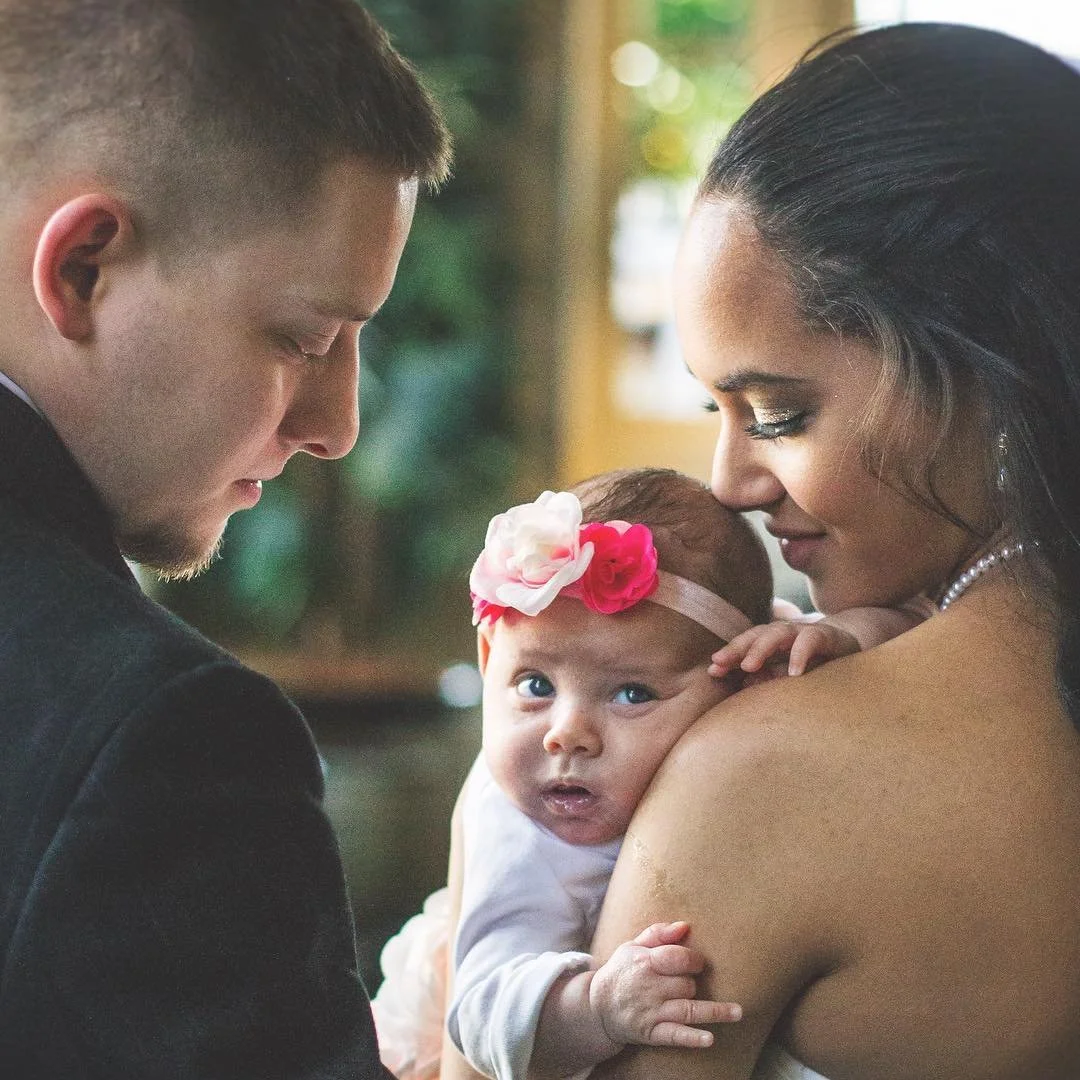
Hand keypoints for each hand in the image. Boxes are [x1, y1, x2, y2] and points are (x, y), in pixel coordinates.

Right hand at [589, 921, 741, 1049]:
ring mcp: (651, 1012)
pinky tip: (709, 1039)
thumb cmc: (622, 971)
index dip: (694, 960)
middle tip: (689, 983)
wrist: (597, 1006)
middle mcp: (649, 987)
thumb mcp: (632, 946)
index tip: (699, 963)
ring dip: (714, 1012)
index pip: (677, 958)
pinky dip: (692, 1038)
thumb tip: (685, 926)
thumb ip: (658, 934)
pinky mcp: (651, 1033)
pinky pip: (675, 1036)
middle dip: (693, 983)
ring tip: (738, 1012)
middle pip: (686, 985)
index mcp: (645, 962)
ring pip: (688, 1010)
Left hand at [709, 620, 860, 679]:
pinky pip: (812, 640)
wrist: (859, 642)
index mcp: (774, 642)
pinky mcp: (829, 636)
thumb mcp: (790, 671)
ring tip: (749, 666)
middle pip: (757, 634)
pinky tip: (794, 673)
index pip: (747, 644)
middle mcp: (786, 634)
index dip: (729, 654)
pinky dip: (801, 654)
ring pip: (780, 633)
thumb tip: (745, 682)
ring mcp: (806, 632)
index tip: (712, 671)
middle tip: (719, 663)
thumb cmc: (819, 661)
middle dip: (737, 648)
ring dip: (762, 648)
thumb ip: (770, 675)